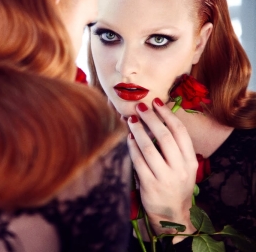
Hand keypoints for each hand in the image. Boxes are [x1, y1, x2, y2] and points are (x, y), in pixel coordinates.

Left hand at [127, 98, 197, 240]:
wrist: (172, 216)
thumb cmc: (176, 186)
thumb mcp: (184, 168)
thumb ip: (175, 148)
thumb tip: (157, 120)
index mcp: (190, 161)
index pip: (180, 132)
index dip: (167, 115)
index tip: (157, 102)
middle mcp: (180, 168)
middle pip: (164, 136)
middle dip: (151, 118)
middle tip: (140, 107)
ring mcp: (165, 177)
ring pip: (149, 147)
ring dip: (138, 130)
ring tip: (131, 119)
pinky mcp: (150, 185)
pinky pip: (138, 161)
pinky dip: (132, 147)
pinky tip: (128, 138)